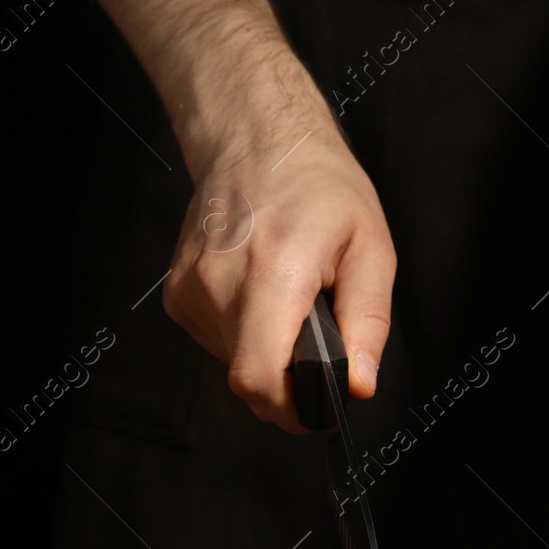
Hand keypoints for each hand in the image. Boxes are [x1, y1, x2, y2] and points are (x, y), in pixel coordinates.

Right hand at [161, 58, 395, 430]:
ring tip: (290, 303)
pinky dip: (246, 334)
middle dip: (290, 382)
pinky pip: (216, 341)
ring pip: (234, 362)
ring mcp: (191, 288)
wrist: (258, 139)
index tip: (319, 409)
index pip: (259, 378)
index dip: (292, 409)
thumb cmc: (317, 185)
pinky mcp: (178, 292)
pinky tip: (262, 294)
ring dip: (269, 352)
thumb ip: (368, 323)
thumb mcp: (371, 249)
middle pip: (248, 380)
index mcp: (274, 271)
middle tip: (319, 345)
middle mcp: (221, 282)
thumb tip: (360, 383)